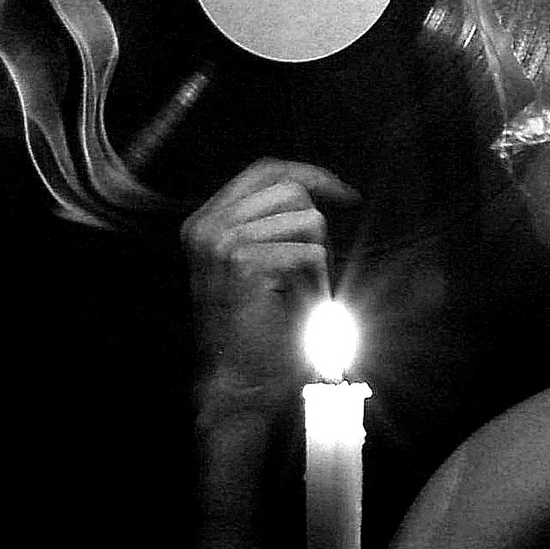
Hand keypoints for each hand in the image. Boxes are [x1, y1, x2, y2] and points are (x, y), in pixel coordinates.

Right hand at [183, 160, 361, 400]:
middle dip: (315, 225)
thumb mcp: (255, 261)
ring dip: (317, 258)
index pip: (264, 169)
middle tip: (312, 268)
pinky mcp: (244, 262)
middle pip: (290, 190)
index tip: (345, 194)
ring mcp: (221, 241)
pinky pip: (310, 252)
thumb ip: (272, 222)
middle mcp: (206, 225)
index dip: (310, 174)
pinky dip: (317, 281)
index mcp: (204, 220)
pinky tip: (301, 304)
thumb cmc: (256, 326)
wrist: (237, 379)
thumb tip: (320, 190)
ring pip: (307, 220)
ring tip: (299, 291)